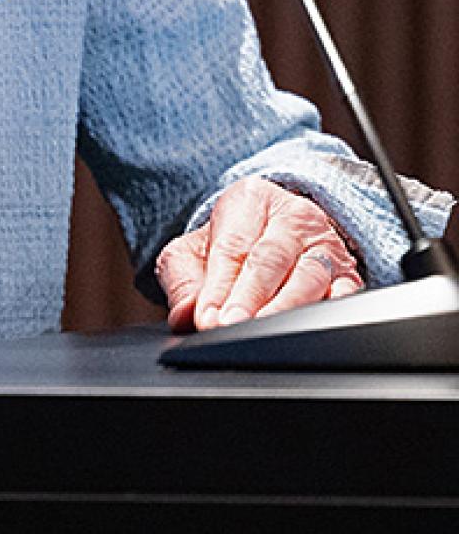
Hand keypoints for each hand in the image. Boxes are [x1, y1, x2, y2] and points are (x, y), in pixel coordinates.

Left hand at [155, 176, 363, 330]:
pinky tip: (308, 332)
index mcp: (251, 199)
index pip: (232, 245)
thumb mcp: (196, 250)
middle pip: (270, 259)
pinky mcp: (349, 274)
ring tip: (259, 334)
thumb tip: (185, 314)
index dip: (218, 285)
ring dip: (283, 309)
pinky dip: (328, 314)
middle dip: (248, 298)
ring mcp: (325, 245)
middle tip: (229, 326)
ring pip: (308, 278)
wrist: (276, 228)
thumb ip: (183, 281)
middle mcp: (293, 217)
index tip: (205, 317)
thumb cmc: (233, 242)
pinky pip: (344, 294)